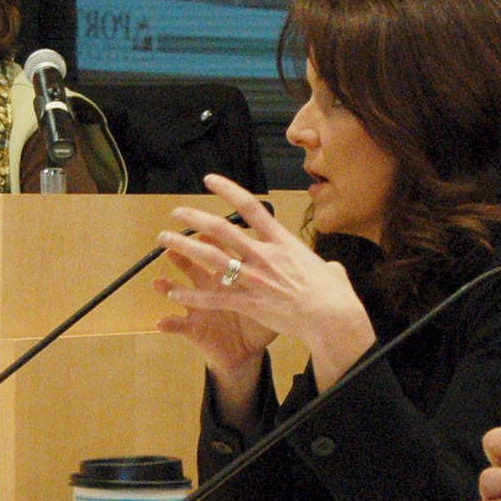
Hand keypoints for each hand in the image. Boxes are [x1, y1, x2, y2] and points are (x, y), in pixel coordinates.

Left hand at [154, 174, 374, 391]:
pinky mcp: (249, 303)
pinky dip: (192, 294)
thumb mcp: (331, 272)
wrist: (332, 319)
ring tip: (164, 240)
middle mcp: (264, 255)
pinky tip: (174, 292)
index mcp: (283, 242)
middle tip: (176, 212)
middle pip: (221, 229)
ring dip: (184, 247)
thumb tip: (330, 269)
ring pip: (211, 258)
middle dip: (194, 218)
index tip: (210, 180)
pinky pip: (214, 297)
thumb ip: (325, 267)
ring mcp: (255, 279)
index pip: (250, 207)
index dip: (227, 190)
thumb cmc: (336, 297)